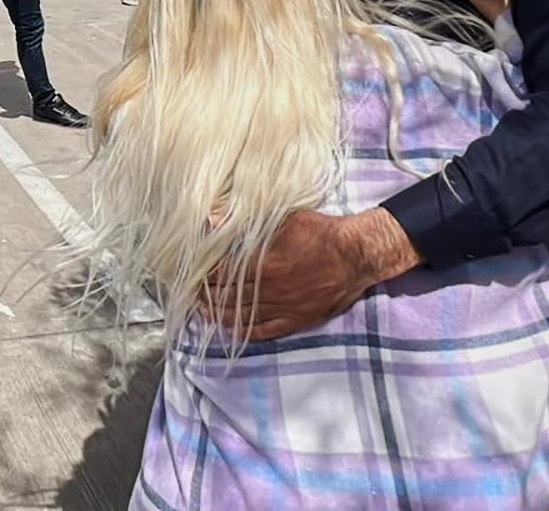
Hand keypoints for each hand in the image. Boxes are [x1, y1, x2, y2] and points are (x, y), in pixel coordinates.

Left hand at [202, 208, 419, 341]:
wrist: (356, 255)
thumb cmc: (320, 232)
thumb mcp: (285, 219)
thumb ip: (247, 222)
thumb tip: (212, 219)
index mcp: (265, 264)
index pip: (224, 273)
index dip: (205, 275)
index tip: (193, 273)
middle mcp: (272, 290)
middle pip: (230, 295)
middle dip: (209, 295)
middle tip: (192, 293)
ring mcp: (285, 307)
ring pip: (244, 315)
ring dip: (221, 315)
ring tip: (205, 312)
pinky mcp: (298, 319)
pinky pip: (267, 330)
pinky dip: (247, 331)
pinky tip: (233, 329)